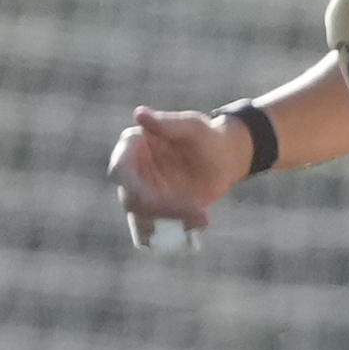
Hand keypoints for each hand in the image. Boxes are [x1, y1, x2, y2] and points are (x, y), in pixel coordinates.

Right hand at [111, 108, 243, 248]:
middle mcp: (132, 173)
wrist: (226, 158)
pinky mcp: (157, 211)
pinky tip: (191, 234)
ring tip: (201, 222)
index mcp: (132, 148)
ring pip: (143, 218)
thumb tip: (139, 113)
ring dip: (169, 225)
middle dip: (162, 210)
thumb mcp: (192, 127)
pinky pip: (155, 229)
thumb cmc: (207, 136)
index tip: (153, 200)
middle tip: (197, 214)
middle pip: (133, 199)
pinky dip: (170, 236)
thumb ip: (167, 123)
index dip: (132, 187)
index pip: (120, 170)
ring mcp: (143, 194)